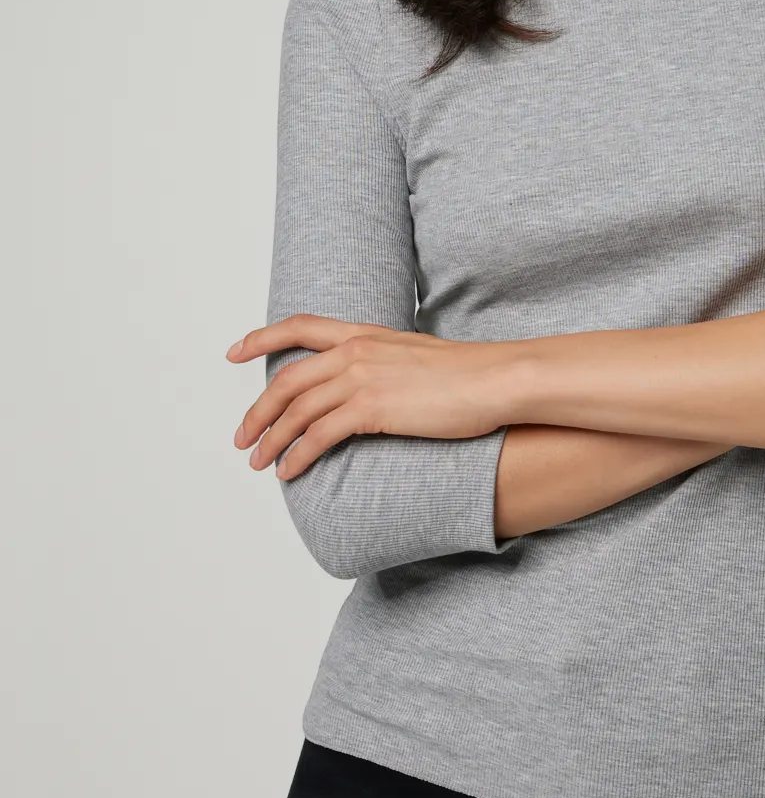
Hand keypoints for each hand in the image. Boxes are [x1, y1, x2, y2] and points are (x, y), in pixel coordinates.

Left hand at [225, 317, 512, 479]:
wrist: (497, 380)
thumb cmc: (470, 374)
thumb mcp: (417, 356)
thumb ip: (386, 363)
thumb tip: (373, 385)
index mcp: (365, 334)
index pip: (300, 326)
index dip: (261, 338)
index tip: (234, 352)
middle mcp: (356, 351)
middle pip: (287, 380)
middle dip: (258, 412)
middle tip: (242, 437)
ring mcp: (361, 378)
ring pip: (296, 411)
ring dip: (271, 439)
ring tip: (259, 462)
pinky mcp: (372, 408)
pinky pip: (318, 435)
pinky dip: (297, 455)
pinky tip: (289, 471)